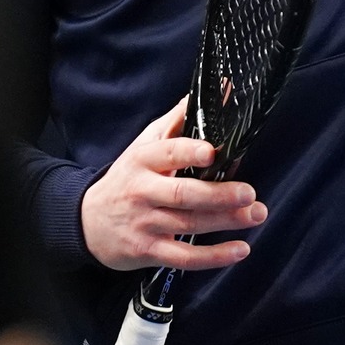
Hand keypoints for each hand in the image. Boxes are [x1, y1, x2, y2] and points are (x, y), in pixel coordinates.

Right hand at [81, 96, 268, 270]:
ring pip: (188, 224)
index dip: (189, 152)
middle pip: (183, 194)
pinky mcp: (147, 251)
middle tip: (249, 193)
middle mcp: (142, 191)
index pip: (167, 153)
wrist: (87, 220)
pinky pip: (183, 257)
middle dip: (218, 194)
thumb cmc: (128, 177)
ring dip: (226, 222)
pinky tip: (240, 250)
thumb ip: (179, 119)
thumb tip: (220, 88)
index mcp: (143, 160)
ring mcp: (144, 223)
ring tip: (257, 214)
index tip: (213, 152)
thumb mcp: (145, 144)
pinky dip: (213, 257)